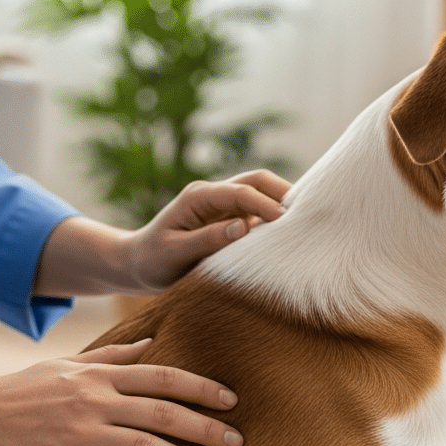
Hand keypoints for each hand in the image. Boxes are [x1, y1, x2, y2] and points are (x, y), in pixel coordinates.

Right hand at [0, 339, 240, 445]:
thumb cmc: (17, 391)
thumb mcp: (64, 365)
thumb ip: (109, 356)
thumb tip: (151, 342)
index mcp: (97, 376)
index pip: (163, 377)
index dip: (202, 388)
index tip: (231, 401)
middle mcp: (93, 401)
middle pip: (164, 412)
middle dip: (206, 428)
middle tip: (237, 443)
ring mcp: (79, 434)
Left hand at [122, 169, 290, 291]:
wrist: (137, 265)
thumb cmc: (152, 260)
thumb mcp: (175, 253)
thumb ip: (207, 240)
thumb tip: (243, 228)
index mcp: (198, 196)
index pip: (240, 192)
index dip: (265, 204)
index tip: (285, 222)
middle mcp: (212, 195)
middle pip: (256, 180)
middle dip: (282, 192)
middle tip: (307, 213)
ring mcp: (222, 206)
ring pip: (260, 194)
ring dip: (281, 205)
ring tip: (305, 224)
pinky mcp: (228, 220)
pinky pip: (257, 214)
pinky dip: (274, 221)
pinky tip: (289, 236)